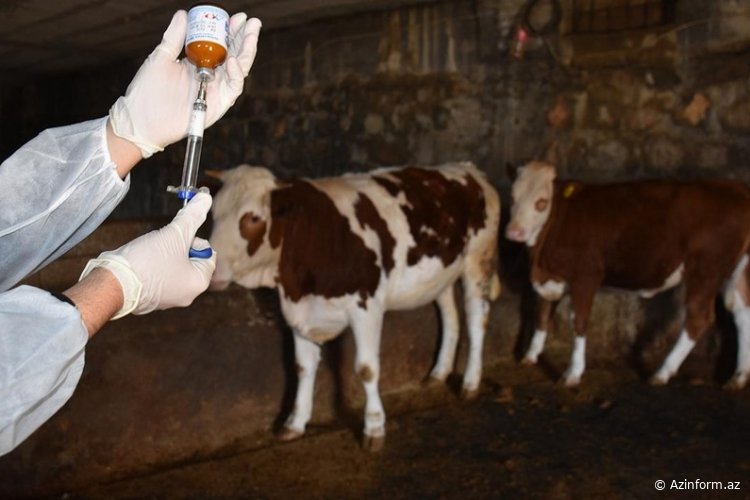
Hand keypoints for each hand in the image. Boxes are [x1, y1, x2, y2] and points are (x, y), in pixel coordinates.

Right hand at [79, 193, 216, 317]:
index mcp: (199, 282)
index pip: (208, 253)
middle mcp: (187, 295)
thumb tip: (206, 199)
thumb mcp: (175, 233)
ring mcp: (168, 298)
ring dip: (164, 255)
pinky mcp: (151, 298)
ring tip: (150, 254)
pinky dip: (152, 266)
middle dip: (177, 247)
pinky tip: (141, 264)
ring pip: (174, 266)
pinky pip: (158, 275)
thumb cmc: (146, 262)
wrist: (111, 284)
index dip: (193, 240)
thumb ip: (192, 216)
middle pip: (191, 259)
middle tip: (163, 245)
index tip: (177, 238)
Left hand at [109, 10, 261, 157]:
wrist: (142, 120)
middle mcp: (211, 76)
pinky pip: (233, 88)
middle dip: (245, 38)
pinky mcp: (219, 104)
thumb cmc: (148, 90)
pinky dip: (237, 75)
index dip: (231, 30)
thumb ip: (175, 37)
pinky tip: (234, 60)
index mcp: (198, 63)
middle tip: (252, 22)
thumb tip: (184, 15)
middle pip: (235, 54)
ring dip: (247, 51)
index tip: (237, 17)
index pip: (221, 44)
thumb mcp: (161, 57)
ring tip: (251, 34)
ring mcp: (216, 90)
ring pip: (240, 69)